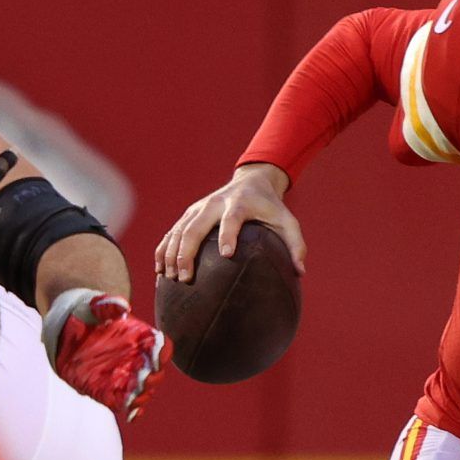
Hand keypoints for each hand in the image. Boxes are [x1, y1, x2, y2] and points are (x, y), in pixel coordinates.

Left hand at [44, 289, 168, 421]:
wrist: (67, 330)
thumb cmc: (86, 314)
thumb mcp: (92, 306)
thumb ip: (106, 305)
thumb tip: (122, 305)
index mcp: (140, 339)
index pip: (161, 347)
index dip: (163, 352)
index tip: (157, 356)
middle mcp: (137, 360)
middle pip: (155, 374)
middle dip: (153, 379)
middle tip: (144, 381)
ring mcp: (125, 377)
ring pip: (143, 391)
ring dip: (142, 397)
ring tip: (135, 400)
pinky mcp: (111, 390)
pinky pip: (126, 403)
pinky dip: (133, 412)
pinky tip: (132, 416)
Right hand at [159, 163, 305, 282]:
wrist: (251, 181)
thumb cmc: (270, 207)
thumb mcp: (287, 221)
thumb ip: (296, 244)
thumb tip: (300, 272)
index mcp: (239, 205)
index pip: (232, 219)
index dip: (228, 235)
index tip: (227, 255)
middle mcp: (214, 204)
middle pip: (195, 227)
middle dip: (186, 252)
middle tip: (185, 277)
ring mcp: (198, 208)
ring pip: (178, 230)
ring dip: (170, 253)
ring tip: (168, 277)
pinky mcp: (189, 214)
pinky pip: (171, 232)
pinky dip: (163, 249)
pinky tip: (159, 269)